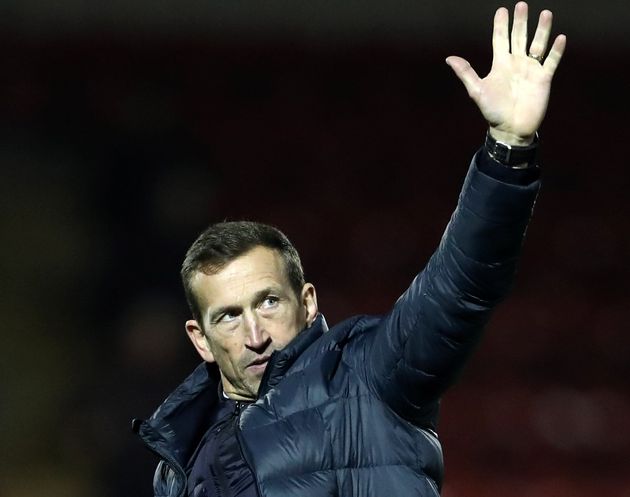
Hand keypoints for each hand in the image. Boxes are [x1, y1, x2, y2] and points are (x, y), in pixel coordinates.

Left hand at [446, 2, 566, 144]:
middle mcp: (516, 63)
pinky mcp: (543, 79)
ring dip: (542, 30)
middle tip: (521, 5)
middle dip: (520, 22)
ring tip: (545, 13)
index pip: (500, 39)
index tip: (501, 10)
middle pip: (519, 37)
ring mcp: (531, 70)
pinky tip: (560, 38)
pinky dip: (556, 51)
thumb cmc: (492, 111)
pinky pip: (551, 61)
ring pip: (538, 45)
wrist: (510, 129)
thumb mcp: (476, 90)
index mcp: (500, 64)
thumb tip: (449, 58)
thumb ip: (466, 73)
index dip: (500, 25)